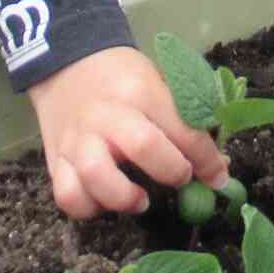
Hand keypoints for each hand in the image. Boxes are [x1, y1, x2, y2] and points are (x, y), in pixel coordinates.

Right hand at [23, 47, 227, 219]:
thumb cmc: (122, 78)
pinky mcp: (55, 159)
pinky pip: (67, 195)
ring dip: (124, 198)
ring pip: (95, 175)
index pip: (183, 128)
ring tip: (140, 200)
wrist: (67, 64)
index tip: (218, 178)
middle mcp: (107, 115)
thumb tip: (215, 168)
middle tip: (180, 179)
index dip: (206, 160)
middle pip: (143, 146)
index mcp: (141, 92)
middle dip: (171, 170)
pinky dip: (87, 208)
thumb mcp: (157, 84)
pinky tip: (105, 202)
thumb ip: (183, 122)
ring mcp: (78, 139)